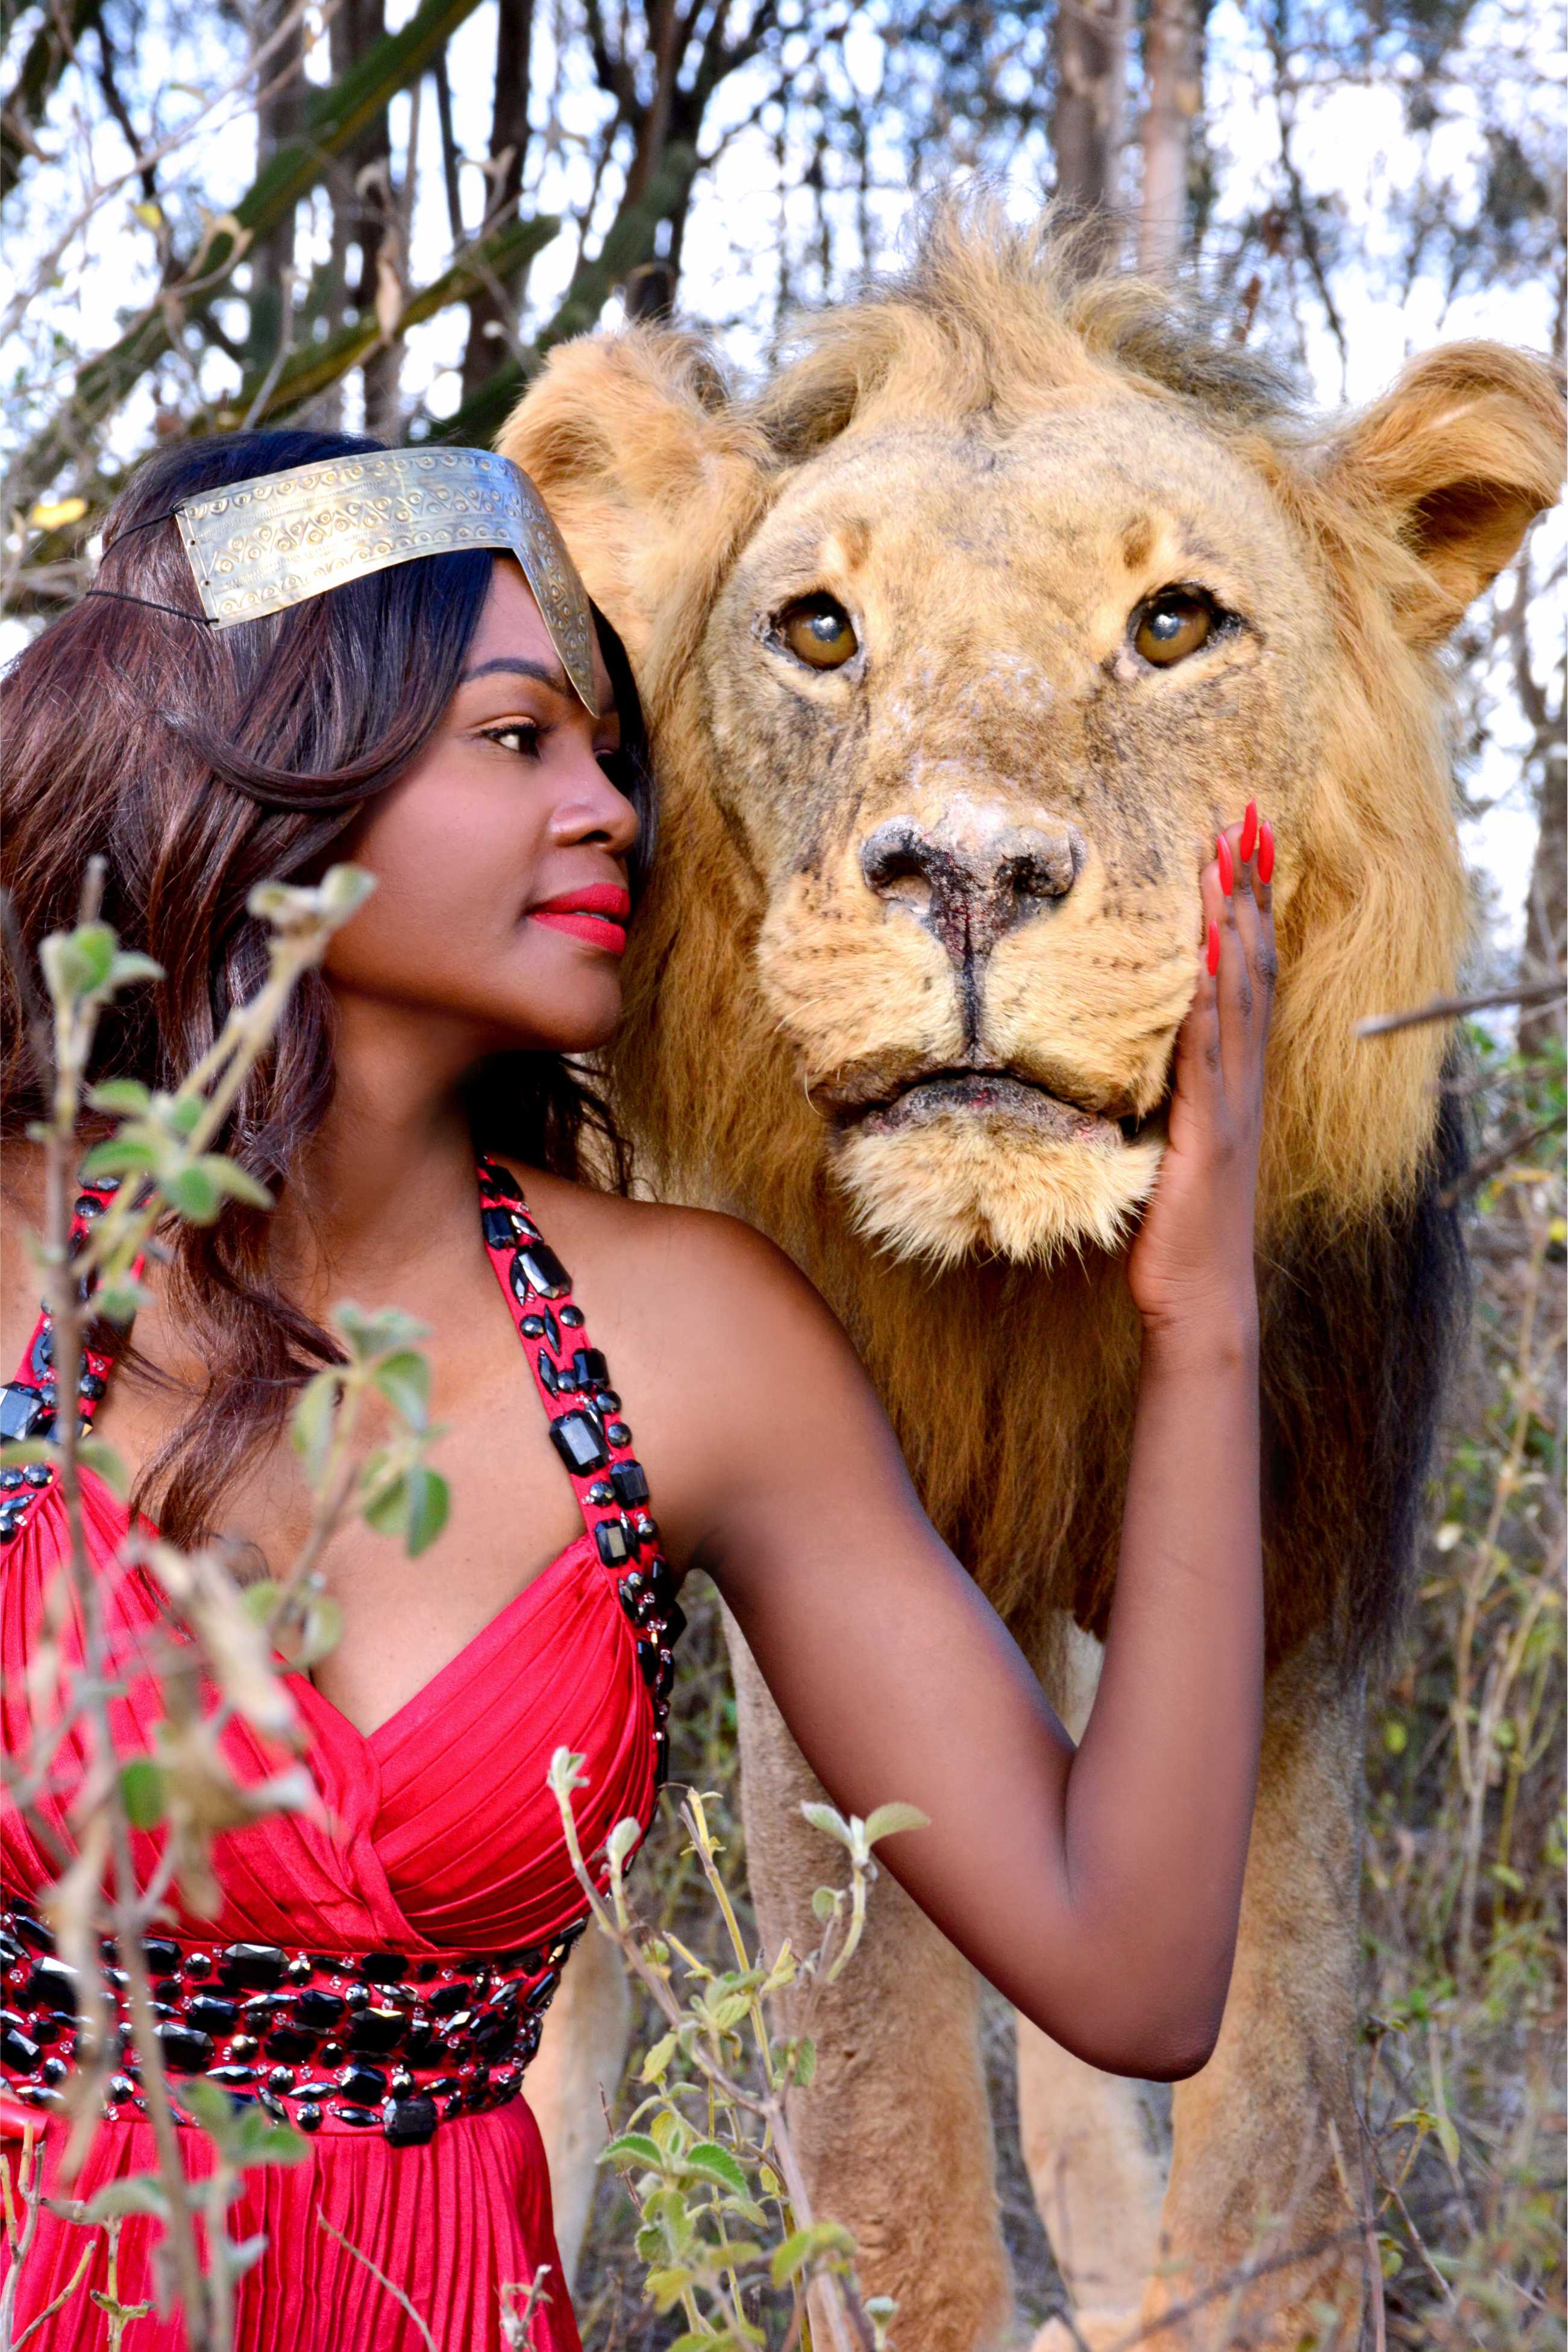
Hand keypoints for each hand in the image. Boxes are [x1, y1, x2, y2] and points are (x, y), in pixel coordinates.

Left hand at [1126, 804, 1275, 1340]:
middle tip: (1243, 820)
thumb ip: (1158, 1098)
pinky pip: (1209, 1058)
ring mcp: (1230, 1107)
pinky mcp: (1207, 1136)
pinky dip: (1210, 1006)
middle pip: (1251, 968)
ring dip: (1230, 927)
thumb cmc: (1175, 1232)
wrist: (1198, 1297)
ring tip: (1224, 861)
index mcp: (1231, 1083)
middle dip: (1248, 892)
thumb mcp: (1166, 1147)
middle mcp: (1241, 1084)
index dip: (1247, 912)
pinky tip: (1203, 961)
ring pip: (1237, 998)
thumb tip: (1124, 1055)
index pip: (1244, 977)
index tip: (1243, 848)